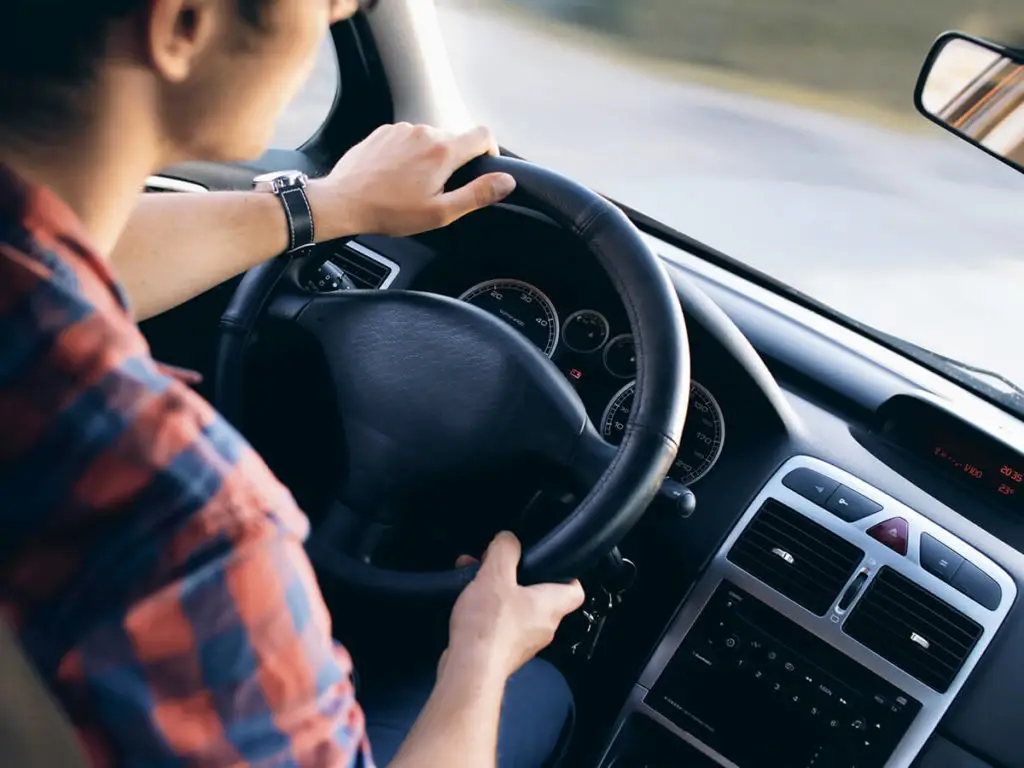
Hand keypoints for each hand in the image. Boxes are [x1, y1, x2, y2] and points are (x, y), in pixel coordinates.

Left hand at [308, 123, 516, 239]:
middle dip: (454, 162)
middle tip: (438, 190)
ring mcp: (402, 129)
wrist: (343, 201)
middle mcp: (424, 132)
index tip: (482, 169)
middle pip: (455, 139)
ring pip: (430, 139)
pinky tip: (396, 176)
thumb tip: (506, 181)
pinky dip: (409, 154)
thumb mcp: (440, 212)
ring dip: (430, 158)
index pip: (483, 135)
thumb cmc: (390, 211)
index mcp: (443, 151)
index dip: (490, 152)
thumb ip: (477, 194)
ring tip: (413, 185)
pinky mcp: (384, 132)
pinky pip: (407, 139)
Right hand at [443, 532, 584, 683]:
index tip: (550, 562)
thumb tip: (508, 538)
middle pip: (539, 596)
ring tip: (474, 577)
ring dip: (497, 591)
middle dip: (517, 577)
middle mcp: (543, 626)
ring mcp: (524, 642)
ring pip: (516, 608)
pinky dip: (486, 610)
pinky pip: (499, 624)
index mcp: (551, 606)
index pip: (575, 590)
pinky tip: (466, 601)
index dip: (567, 573)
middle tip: (498, 564)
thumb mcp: (495, 575)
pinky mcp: (503, 652)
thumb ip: (505, 550)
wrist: (470, 671)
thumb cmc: (490, 624)